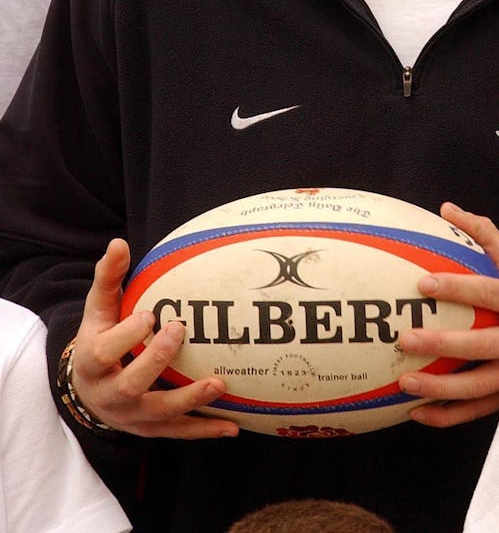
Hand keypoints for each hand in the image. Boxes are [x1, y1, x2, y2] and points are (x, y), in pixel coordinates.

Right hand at [69, 238, 238, 439]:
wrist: (90, 387)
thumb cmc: (100, 337)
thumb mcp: (98, 309)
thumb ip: (109, 278)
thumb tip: (119, 243)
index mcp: (92, 362)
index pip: (105, 351)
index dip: (127, 335)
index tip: (151, 314)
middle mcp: (110, 394)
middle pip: (131, 385)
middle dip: (156, 360)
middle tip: (180, 331)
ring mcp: (131, 416)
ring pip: (160, 414)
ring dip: (190, 400)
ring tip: (220, 384)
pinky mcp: (151, 429)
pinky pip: (179, 431)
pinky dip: (205, 429)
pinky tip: (232, 425)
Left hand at [397, 202, 498, 427]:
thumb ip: (484, 235)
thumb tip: (446, 209)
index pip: (488, 292)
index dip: (456, 288)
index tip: (422, 284)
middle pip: (482, 344)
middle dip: (442, 343)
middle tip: (405, 338)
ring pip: (479, 386)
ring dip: (440, 388)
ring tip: (404, 381)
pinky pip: (478, 411)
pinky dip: (447, 415)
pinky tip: (415, 411)